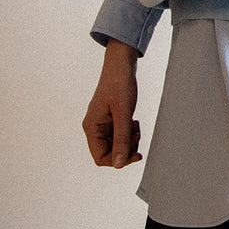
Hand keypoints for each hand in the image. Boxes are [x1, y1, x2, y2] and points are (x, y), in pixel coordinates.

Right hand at [83, 38, 142, 167]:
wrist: (121, 65)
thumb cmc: (119, 84)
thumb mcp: (123, 113)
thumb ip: (121, 139)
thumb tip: (118, 164)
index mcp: (91, 127)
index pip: (100, 157)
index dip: (117, 160)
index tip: (135, 154)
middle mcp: (94, 127)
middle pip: (109, 152)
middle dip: (125, 148)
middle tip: (137, 135)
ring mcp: (102, 123)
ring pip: (116, 144)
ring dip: (128, 140)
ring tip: (136, 126)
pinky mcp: (110, 119)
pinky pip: (119, 134)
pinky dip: (129, 132)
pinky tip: (134, 122)